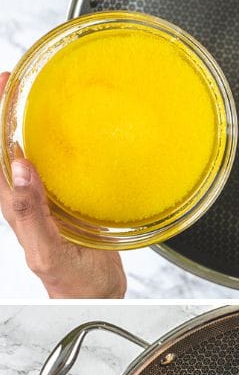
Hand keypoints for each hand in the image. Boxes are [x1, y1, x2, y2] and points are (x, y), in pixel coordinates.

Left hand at [0, 73, 125, 298]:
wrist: (94, 296)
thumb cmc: (70, 280)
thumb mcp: (47, 249)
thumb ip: (30, 211)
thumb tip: (19, 168)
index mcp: (11, 202)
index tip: (2, 85)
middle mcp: (21, 193)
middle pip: (2, 144)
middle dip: (2, 109)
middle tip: (11, 79)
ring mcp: (39, 195)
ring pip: (21, 149)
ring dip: (20, 120)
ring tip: (26, 92)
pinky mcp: (61, 198)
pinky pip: (48, 161)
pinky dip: (47, 139)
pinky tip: (59, 130)